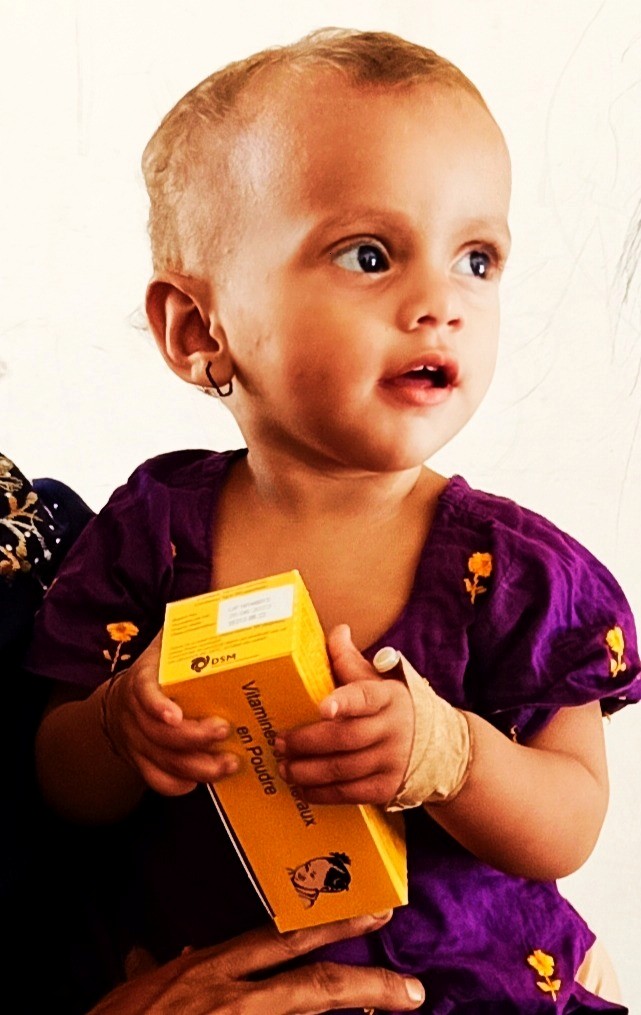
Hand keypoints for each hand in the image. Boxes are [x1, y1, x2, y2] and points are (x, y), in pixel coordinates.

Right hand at [88, 912, 424, 1013]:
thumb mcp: (143, 987)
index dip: (330, 930)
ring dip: (359, 1011)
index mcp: (210, 968)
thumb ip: (171, 967)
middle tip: (413, 987)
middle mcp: (229, 993)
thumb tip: (188, 950)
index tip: (370, 919)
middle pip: (312, 983)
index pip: (281, 941)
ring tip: (401, 1009)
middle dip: (368, 982)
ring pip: (309, 1012)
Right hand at [103, 630, 238, 794]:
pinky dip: (178, 784)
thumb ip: (193, 628)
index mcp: (141, 678)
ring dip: (197, 767)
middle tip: (225, 731)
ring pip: (161, 762)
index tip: (175, 715)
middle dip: (194, 738)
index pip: (143, 692)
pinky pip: (155, 780)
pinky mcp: (140, 761)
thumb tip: (236, 605)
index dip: (156, 705)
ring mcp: (135, 740)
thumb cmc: (159, 666)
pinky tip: (202, 781)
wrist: (121, 698)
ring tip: (229, 763)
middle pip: (158, 734)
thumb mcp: (168, 642)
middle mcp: (133, 713)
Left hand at [275, 625, 413, 804]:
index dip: (344, 702)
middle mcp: (392, 729)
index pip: (366, 697)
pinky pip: (349, 794)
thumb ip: (351, 659)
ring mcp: (391, 761)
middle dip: (307, 741)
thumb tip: (337, 631)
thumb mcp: (379, 679)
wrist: (440, 746)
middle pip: (346, 737)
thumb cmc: (395, 706)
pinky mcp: (387, 788)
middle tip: (279, 742)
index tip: (323, 707)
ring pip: (344, 769)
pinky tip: (301, 787)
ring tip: (284, 767)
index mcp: (387, 696)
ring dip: (307, 771)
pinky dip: (321, 793)